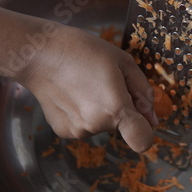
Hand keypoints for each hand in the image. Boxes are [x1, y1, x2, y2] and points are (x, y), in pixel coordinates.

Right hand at [19, 25, 156, 152]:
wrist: (39, 53)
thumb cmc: (83, 51)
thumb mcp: (123, 62)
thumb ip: (142, 91)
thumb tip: (152, 118)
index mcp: (115, 108)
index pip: (143, 140)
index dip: (146, 130)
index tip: (141, 117)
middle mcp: (96, 125)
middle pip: (122, 126)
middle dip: (121, 107)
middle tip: (105, 82)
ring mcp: (78, 131)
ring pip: (103, 125)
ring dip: (101, 110)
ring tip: (86, 84)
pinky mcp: (63, 131)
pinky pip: (85, 125)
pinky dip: (84, 112)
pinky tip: (73, 93)